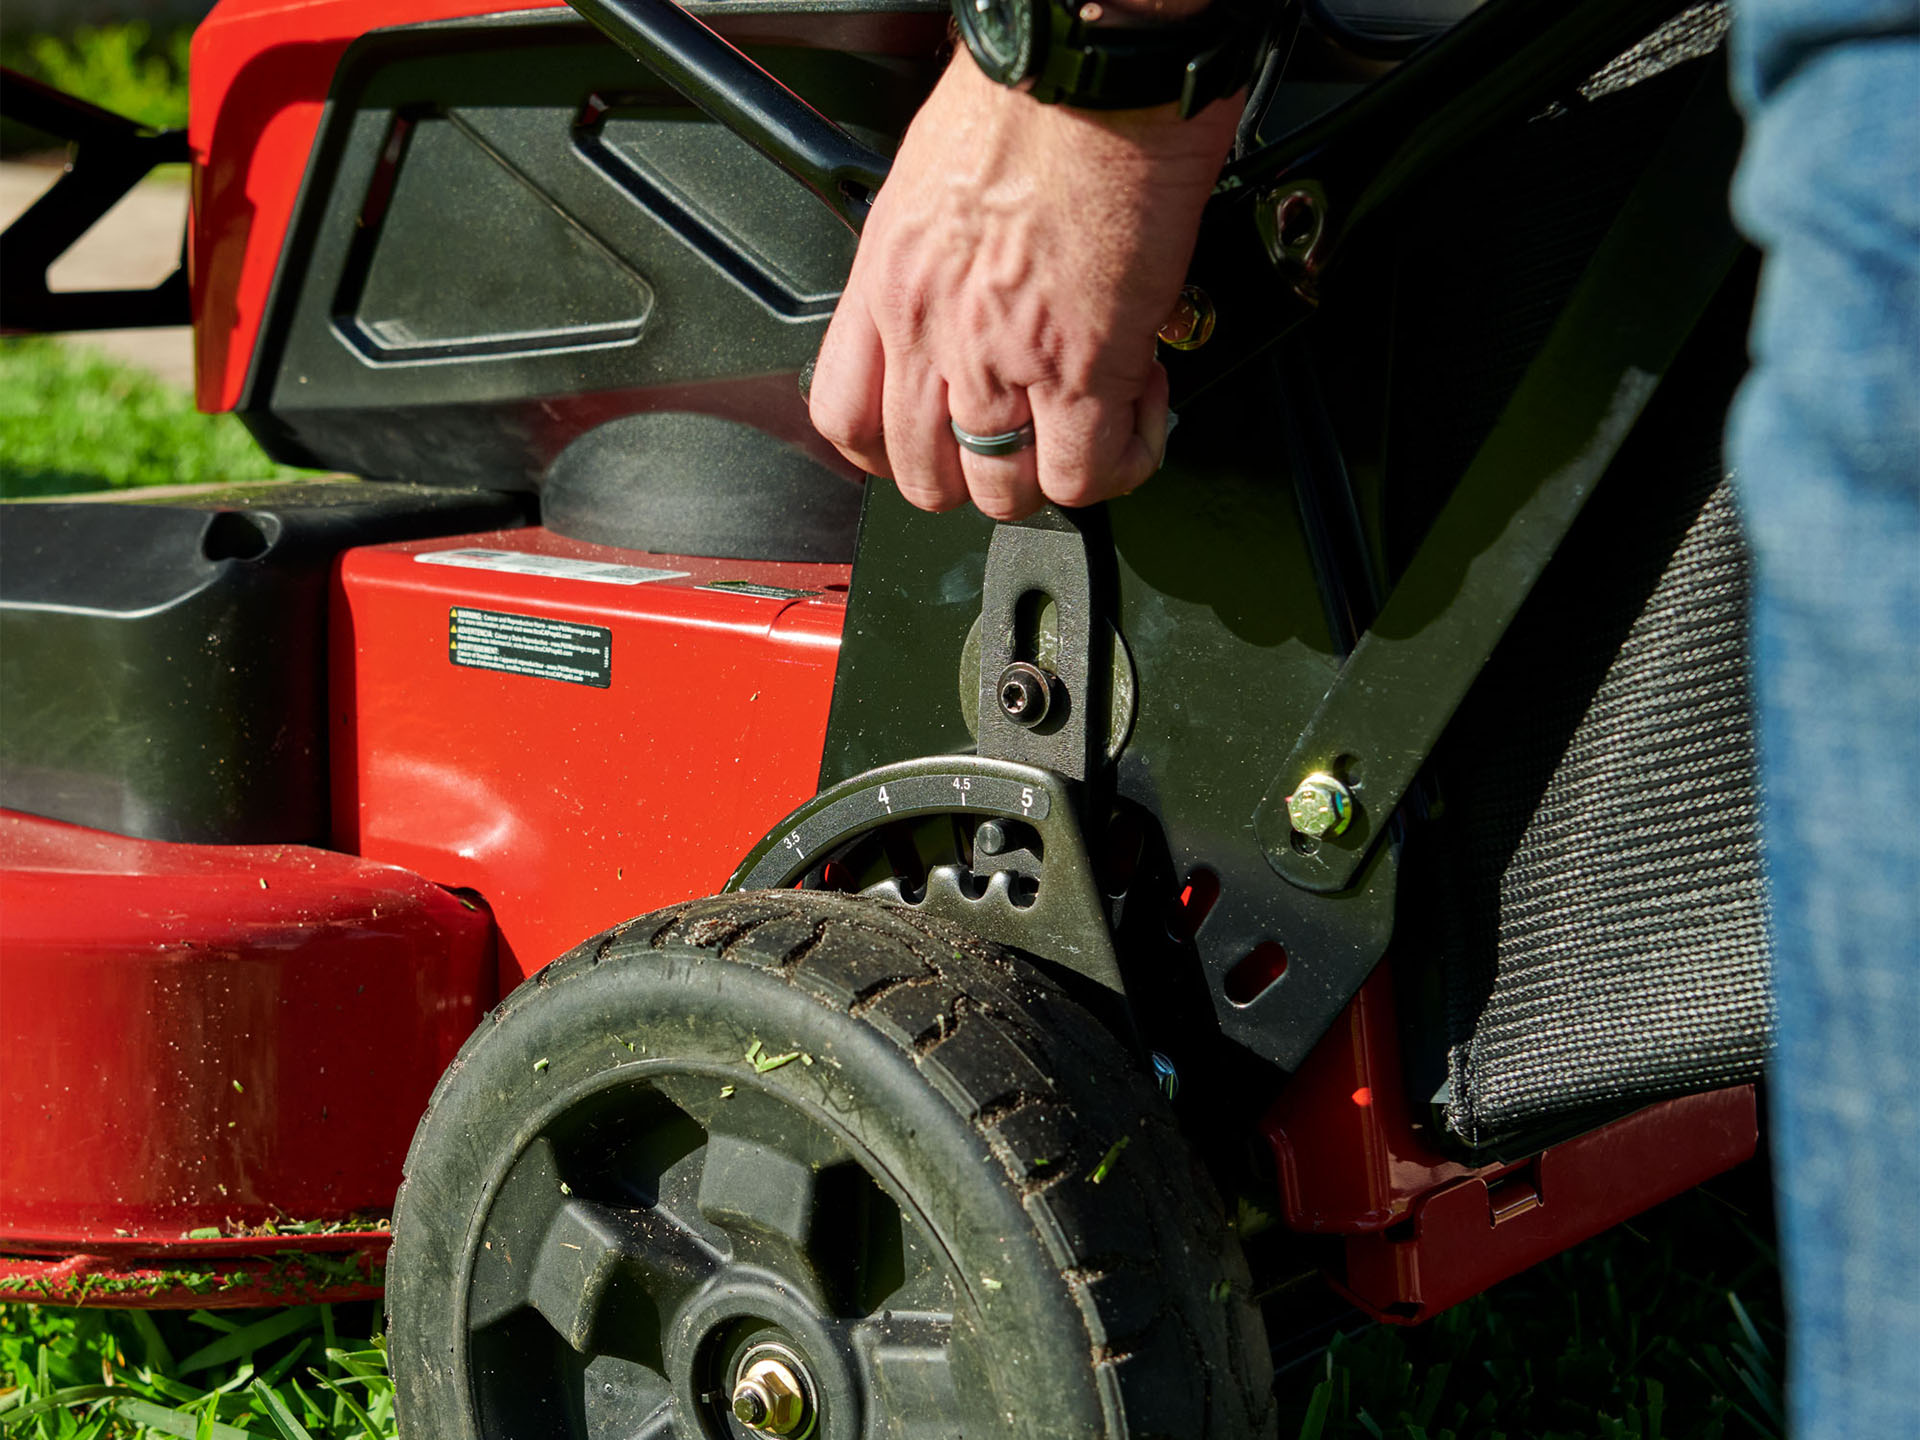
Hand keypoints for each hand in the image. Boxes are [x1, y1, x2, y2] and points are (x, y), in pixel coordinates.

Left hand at [807, 46, 1239, 518]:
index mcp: (886, 281)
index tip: (928, 441)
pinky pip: (1087, 476)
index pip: (846, 418)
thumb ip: (937, 259)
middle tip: (1027, 434)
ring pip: (1003, 492)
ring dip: (1051, 474)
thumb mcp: (933, 180)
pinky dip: (1119, 464)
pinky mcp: (1085, 369)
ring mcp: (1001, 360)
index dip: (887, 452)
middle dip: (979, 475)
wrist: (1094, 68)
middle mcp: (930, 330)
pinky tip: (1139, 415)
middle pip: (924, 478)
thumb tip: (975, 294)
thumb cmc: (1032, 93)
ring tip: (1091, 422)